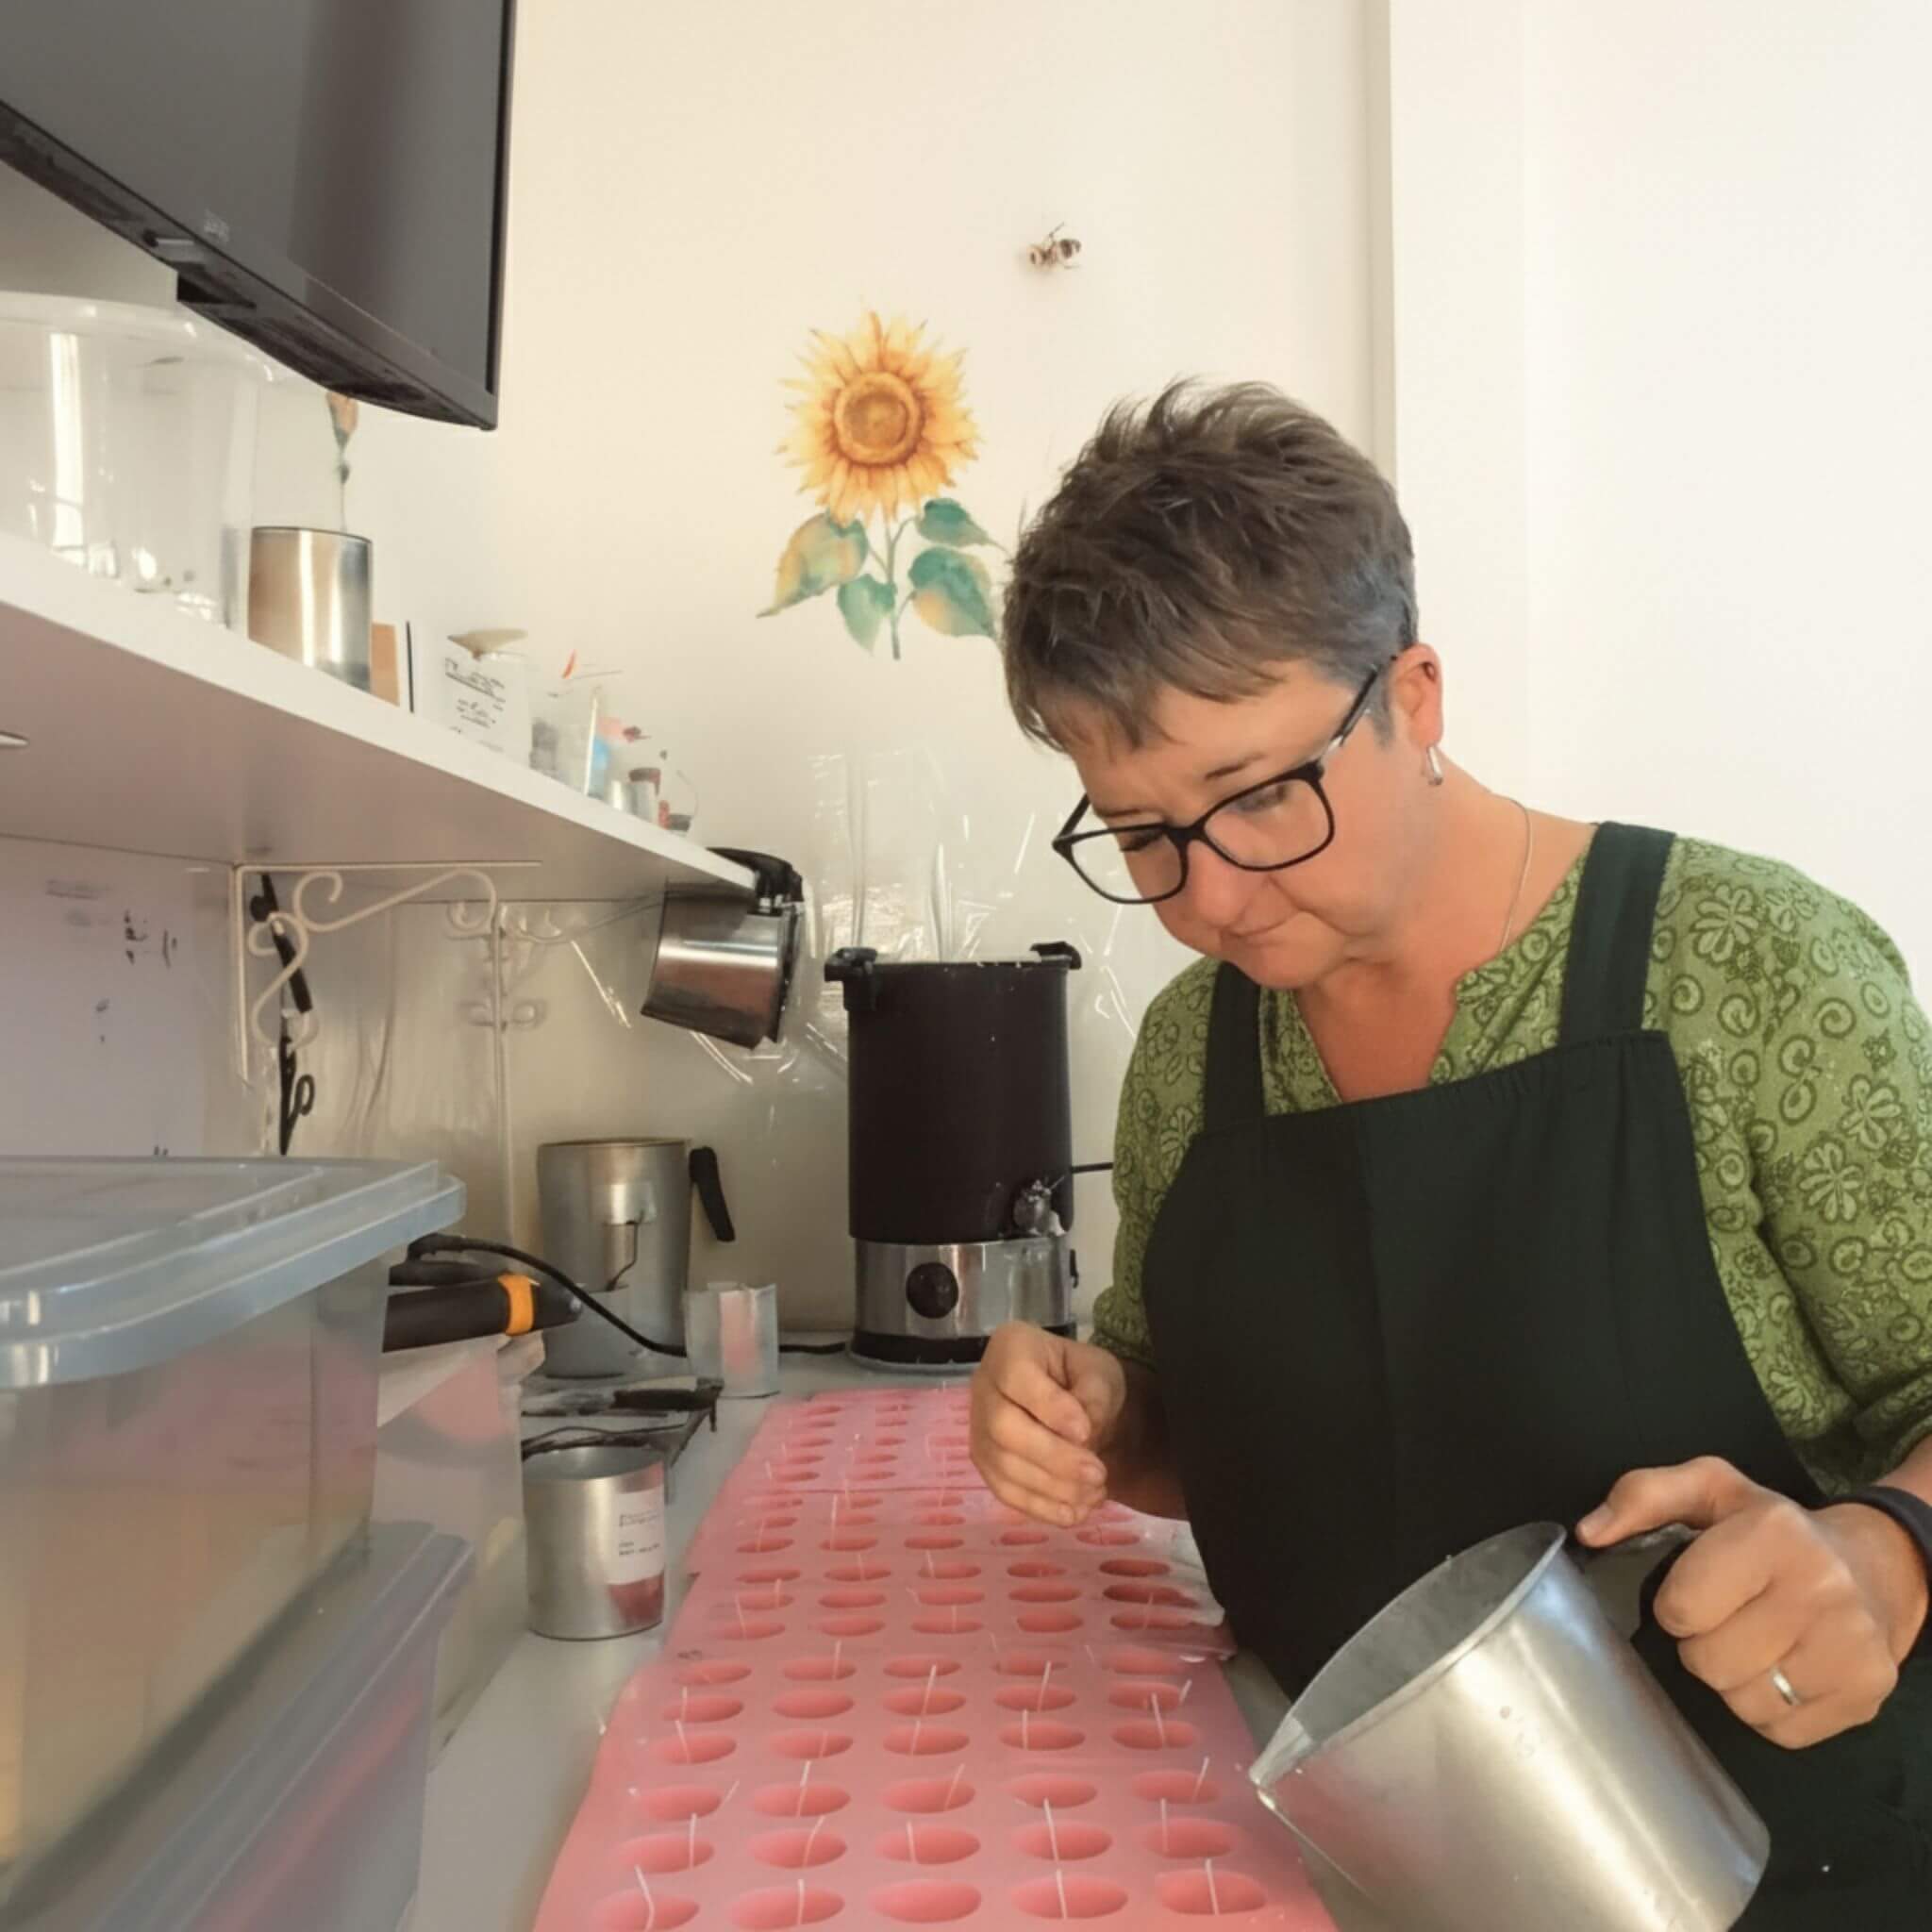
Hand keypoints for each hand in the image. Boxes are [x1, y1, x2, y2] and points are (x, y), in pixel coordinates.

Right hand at [970, 1322, 1125, 1527]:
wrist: (1075, 1402)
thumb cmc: (1084, 1377)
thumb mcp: (1100, 1372)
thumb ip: (1094, 1396)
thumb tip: (1082, 1435)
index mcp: (1010, 1347)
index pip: (1017, 1376)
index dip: (1049, 1407)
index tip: (1085, 1431)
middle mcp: (983, 1385)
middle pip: (1003, 1427)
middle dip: (1053, 1457)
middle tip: (1097, 1473)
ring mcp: (978, 1428)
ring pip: (1003, 1465)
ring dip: (1052, 1487)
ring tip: (1094, 1493)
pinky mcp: (985, 1464)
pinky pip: (1004, 1491)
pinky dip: (1040, 1507)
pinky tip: (1074, 1512)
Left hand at [1578, 1456, 1921, 1747]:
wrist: (1875, 1567)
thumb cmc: (1774, 1530)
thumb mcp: (1709, 1490)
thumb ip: (1642, 1497)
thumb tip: (1589, 1532)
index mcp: (1773, 1533)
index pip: (1683, 1607)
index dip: (1674, 1605)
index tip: (1693, 1593)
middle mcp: (1821, 1590)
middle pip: (1710, 1663)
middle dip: (1702, 1646)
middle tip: (1724, 1622)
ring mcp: (1851, 1647)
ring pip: (1744, 1703)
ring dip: (1733, 1682)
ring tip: (1752, 1645)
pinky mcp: (1866, 1694)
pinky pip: (1782, 1731)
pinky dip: (1769, 1711)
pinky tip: (1781, 1670)